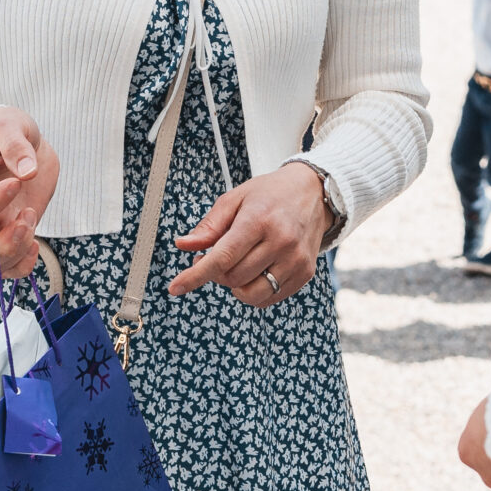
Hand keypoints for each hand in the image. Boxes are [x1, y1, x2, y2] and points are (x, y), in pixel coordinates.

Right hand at [0, 107, 59, 276]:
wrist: (24, 141)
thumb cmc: (8, 129)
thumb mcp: (9, 124)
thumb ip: (15, 144)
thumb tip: (27, 172)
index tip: (16, 183)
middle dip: (1, 250)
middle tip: (24, 220)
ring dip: (17, 252)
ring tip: (30, 217)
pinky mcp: (15, 233)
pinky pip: (13, 266)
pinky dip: (25, 264)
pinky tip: (36, 240)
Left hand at [169, 162, 325, 306]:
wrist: (314, 193)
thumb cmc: (271, 194)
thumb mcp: (235, 198)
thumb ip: (209, 226)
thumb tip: (184, 245)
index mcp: (259, 220)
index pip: (223, 257)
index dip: (196, 275)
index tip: (176, 287)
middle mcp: (281, 242)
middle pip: (234, 277)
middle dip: (217, 272)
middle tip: (217, 255)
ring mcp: (295, 260)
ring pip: (252, 294)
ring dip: (236, 286)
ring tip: (238, 264)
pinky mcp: (304, 273)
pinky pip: (270, 298)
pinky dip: (255, 290)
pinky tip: (256, 269)